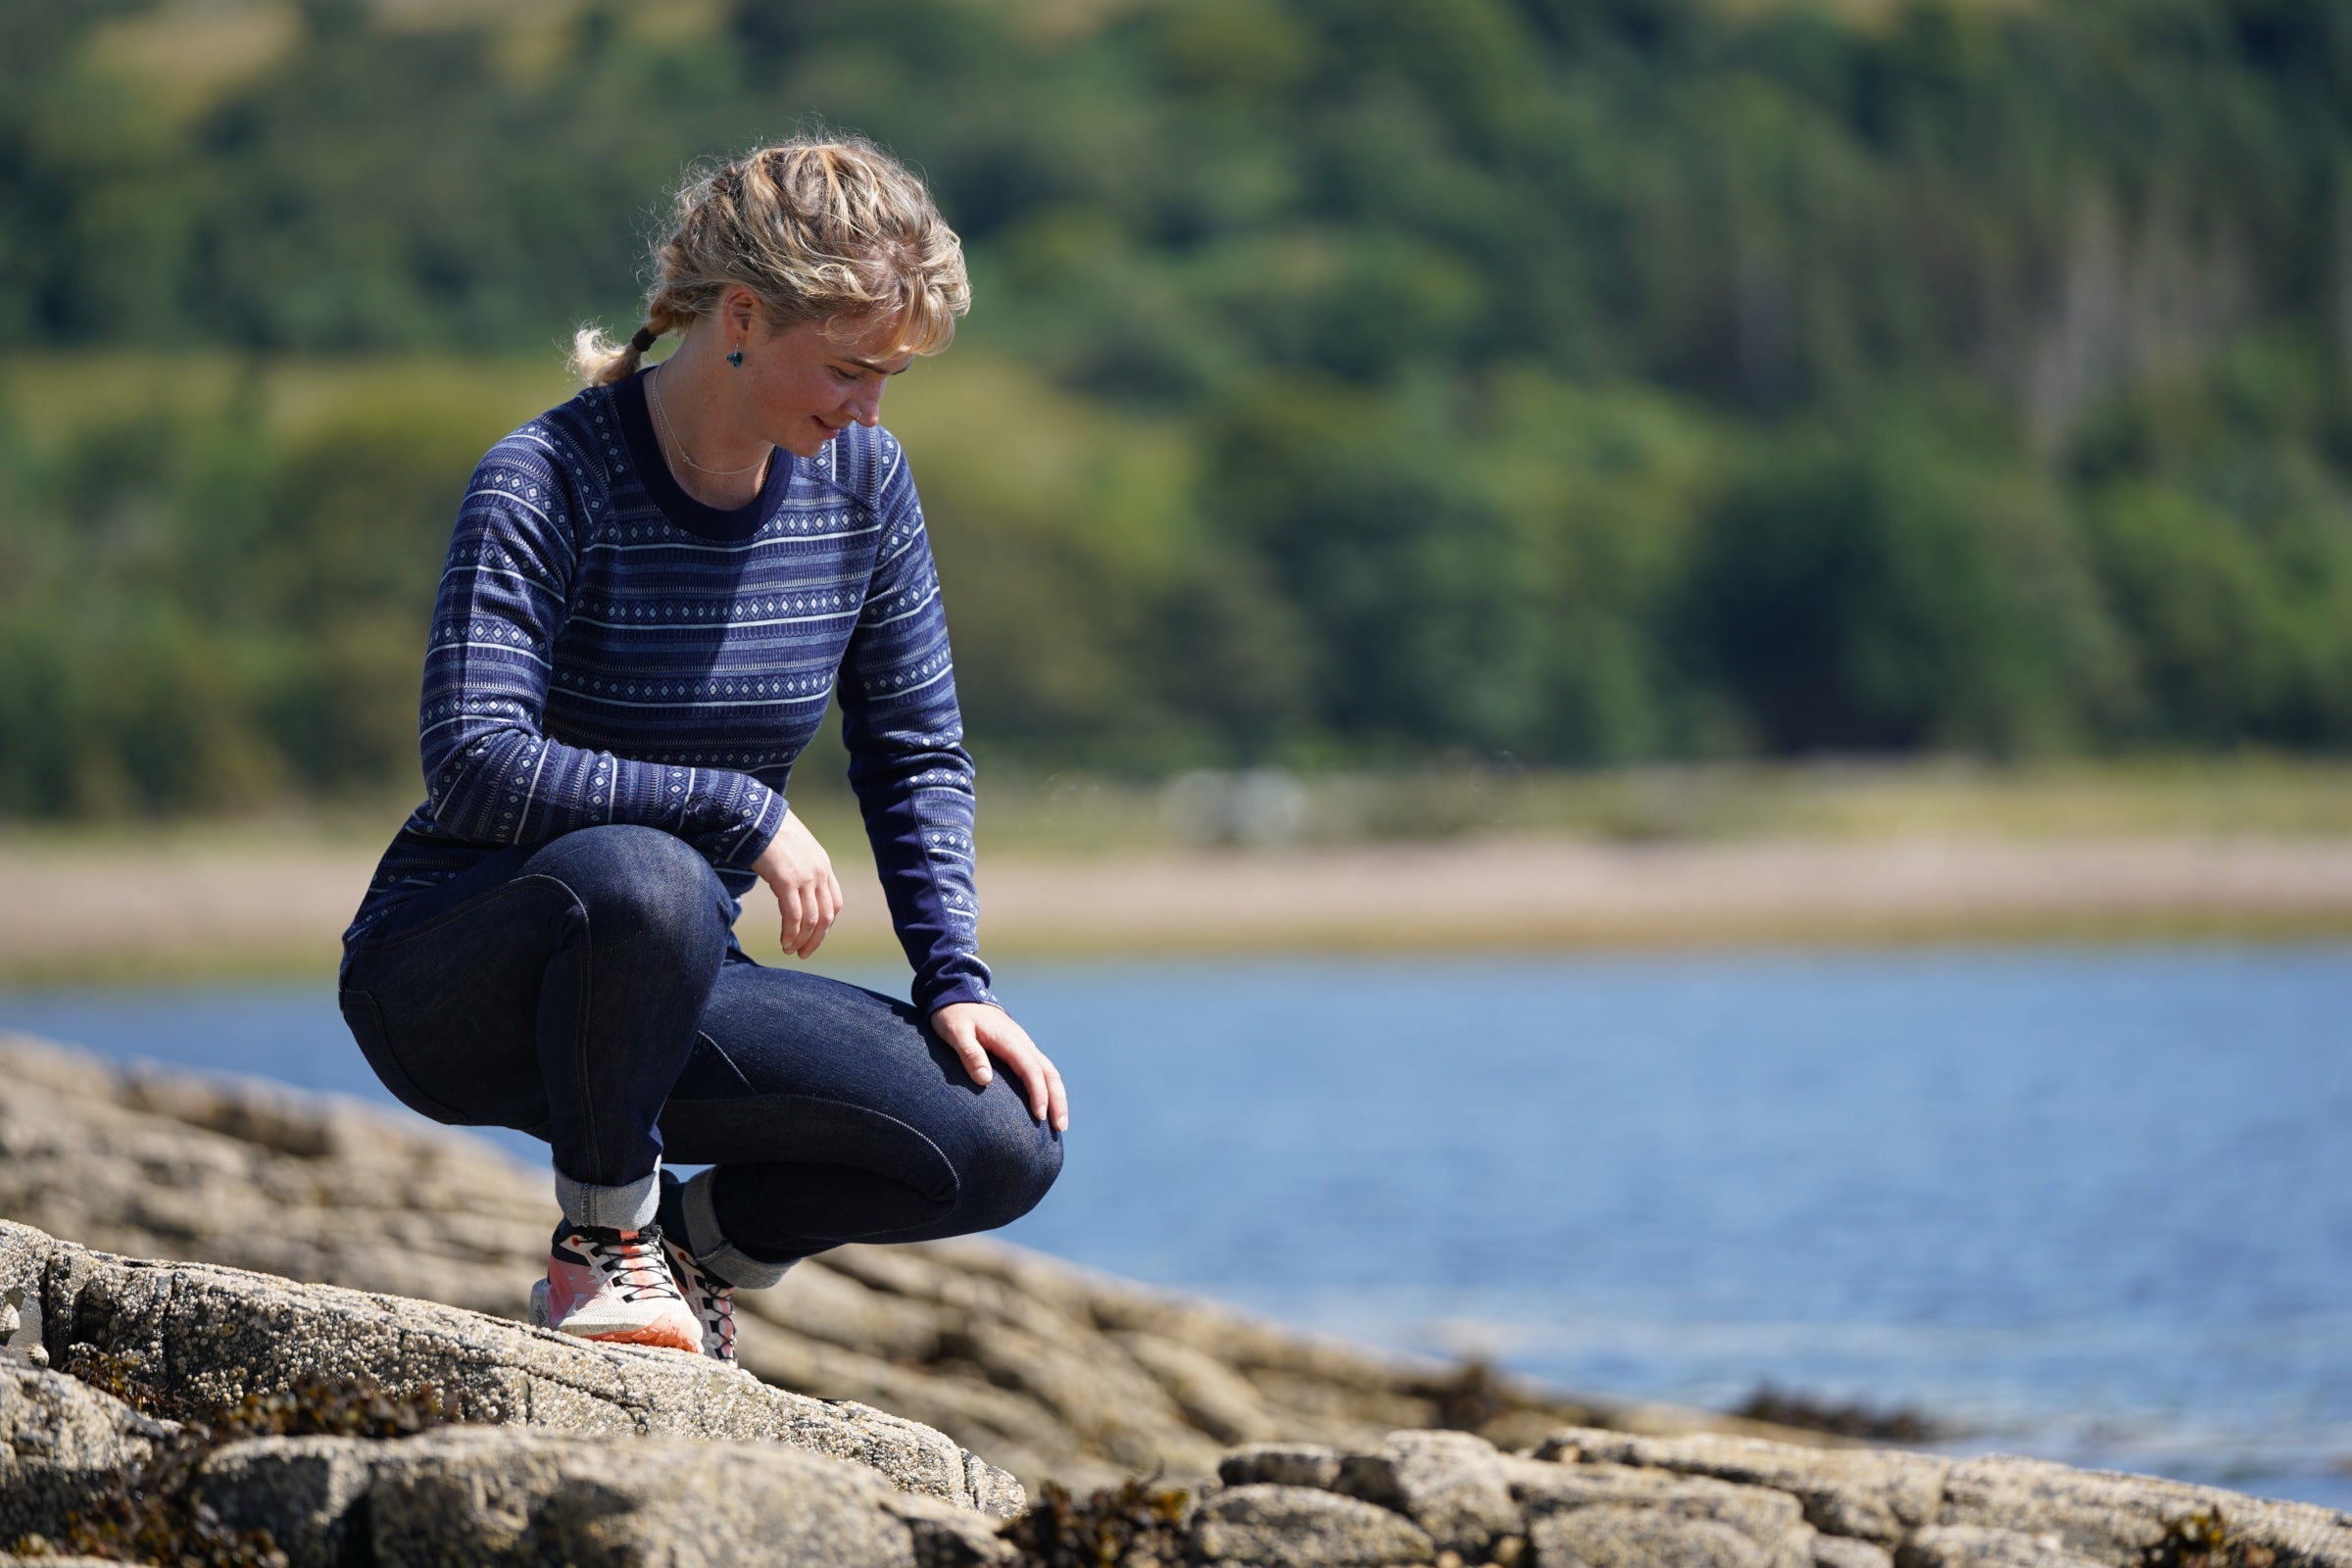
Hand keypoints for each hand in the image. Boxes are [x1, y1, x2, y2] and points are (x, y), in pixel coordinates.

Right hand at [752, 810, 841, 958]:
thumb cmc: (771, 832)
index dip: (826, 924)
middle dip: (816, 939)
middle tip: (804, 953)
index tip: (813, 936)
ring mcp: (805, 877)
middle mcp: (819, 873)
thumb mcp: (795, 850)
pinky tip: (784, 943)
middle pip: (826, 916)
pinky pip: (793, 916)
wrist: (758, 816)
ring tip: (790, 951)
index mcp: (823, 866)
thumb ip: (800, 868)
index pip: (835, 903)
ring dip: (801, 940)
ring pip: (811, 920)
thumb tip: (790, 886)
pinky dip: (790, 933)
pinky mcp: (787, 880)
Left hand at [932, 1002, 1068, 1131]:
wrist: (956, 993)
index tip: (1040, 1117)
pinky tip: (1046, 1104)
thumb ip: (969, 1054)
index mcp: (1008, 1039)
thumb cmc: (952, 1015)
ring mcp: (1023, 1044)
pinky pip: (1041, 1069)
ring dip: (1057, 1096)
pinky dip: (1049, 1087)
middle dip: (1058, 1101)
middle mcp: (1022, 1042)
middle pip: (1049, 1073)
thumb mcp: (954, 1032)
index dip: (1038, 1094)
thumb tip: (985, 1080)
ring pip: (1049, 1071)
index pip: (1031, 1070)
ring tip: (1058, 1123)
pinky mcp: (1019, 1047)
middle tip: (1060, 1127)